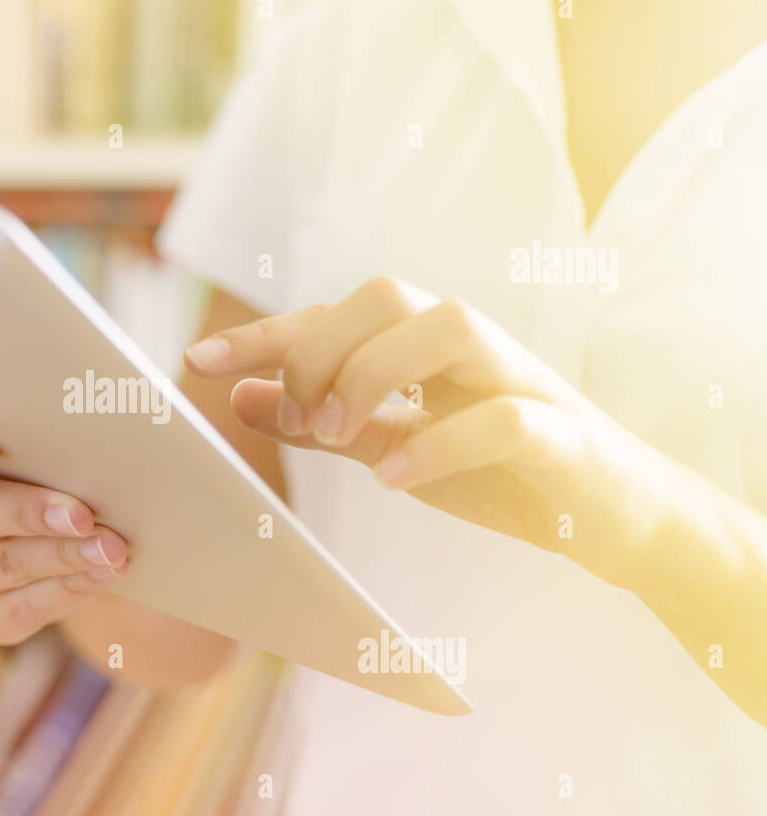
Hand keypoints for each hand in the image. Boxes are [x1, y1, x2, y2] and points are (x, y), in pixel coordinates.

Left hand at [183, 276, 697, 596]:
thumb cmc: (501, 473)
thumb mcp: (396, 449)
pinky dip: (441, 442)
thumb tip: (246, 398)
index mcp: (427, 348)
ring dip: (375, 376)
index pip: (336, 316)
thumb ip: (329, 424)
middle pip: (390, 296)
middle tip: (302, 421)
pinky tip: (394, 479)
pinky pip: (505, 416)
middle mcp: (474, 349)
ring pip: (452, 327)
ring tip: (338, 434)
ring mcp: (524, 382)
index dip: (264, 335)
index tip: (197, 360)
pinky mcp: (564, 436)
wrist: (618, 518)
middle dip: (324, 350)